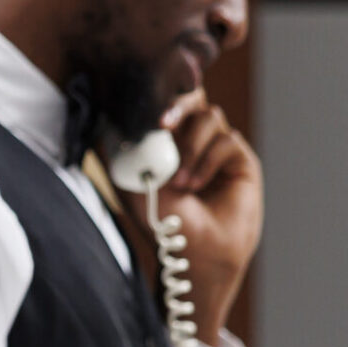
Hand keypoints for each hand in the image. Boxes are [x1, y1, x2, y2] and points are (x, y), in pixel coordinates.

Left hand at [116, 91, 261, 333]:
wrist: (193, 251)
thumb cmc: (160, 219)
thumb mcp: (132, 180)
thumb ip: (123, 148)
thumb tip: (108, 115)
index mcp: (164, 138)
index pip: (165, 101)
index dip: (157, 95)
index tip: (140, 105)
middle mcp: (191, 137)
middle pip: (192, 95)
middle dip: (176, 104)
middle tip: (160, 124)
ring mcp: (216, 146)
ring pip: (208, 117)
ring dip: (188, 148)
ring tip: (177, 183)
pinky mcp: (239, 158)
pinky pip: (226, 140)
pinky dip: (206, 162)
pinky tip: (195, 186)